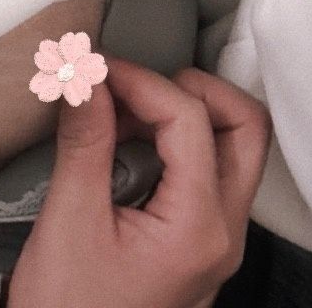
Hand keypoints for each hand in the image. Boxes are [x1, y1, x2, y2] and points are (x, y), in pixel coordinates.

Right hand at [5, 55, 271, 307]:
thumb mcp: (68, 221)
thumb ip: (84, 141)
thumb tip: (84, 76)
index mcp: (197, 228)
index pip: (189, 118)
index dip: (140, 80)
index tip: (94, 71)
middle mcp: (223, 232)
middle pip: (243, 127)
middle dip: (191, 88)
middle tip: (132, 83)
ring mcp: (216, 239)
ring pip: (233, 146)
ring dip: (185, 110)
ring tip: (121, 109)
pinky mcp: (197, 241)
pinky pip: (209, 170)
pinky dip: (175, 138)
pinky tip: (127, 136)